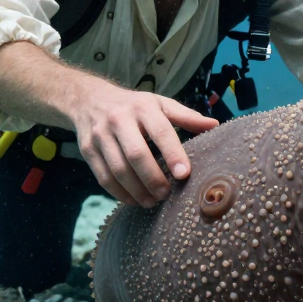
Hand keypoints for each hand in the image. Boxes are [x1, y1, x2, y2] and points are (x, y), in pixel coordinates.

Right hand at [71, 77, 217, 207]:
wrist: (89, 100)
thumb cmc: (134, 106)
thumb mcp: (160, 104)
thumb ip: (186, 116)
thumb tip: (214, 125)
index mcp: (143, 107)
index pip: (161, 132)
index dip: (173, 154)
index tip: (184, 174)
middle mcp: (119, 119)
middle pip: (137, 154)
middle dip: (153, 178)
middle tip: (166, 194)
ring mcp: (100, 135)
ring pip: (118, 169)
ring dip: (136, 190)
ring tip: (152, 201)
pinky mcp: (87, 150)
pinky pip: (103, 177)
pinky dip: (119, 193)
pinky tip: (134, 200)